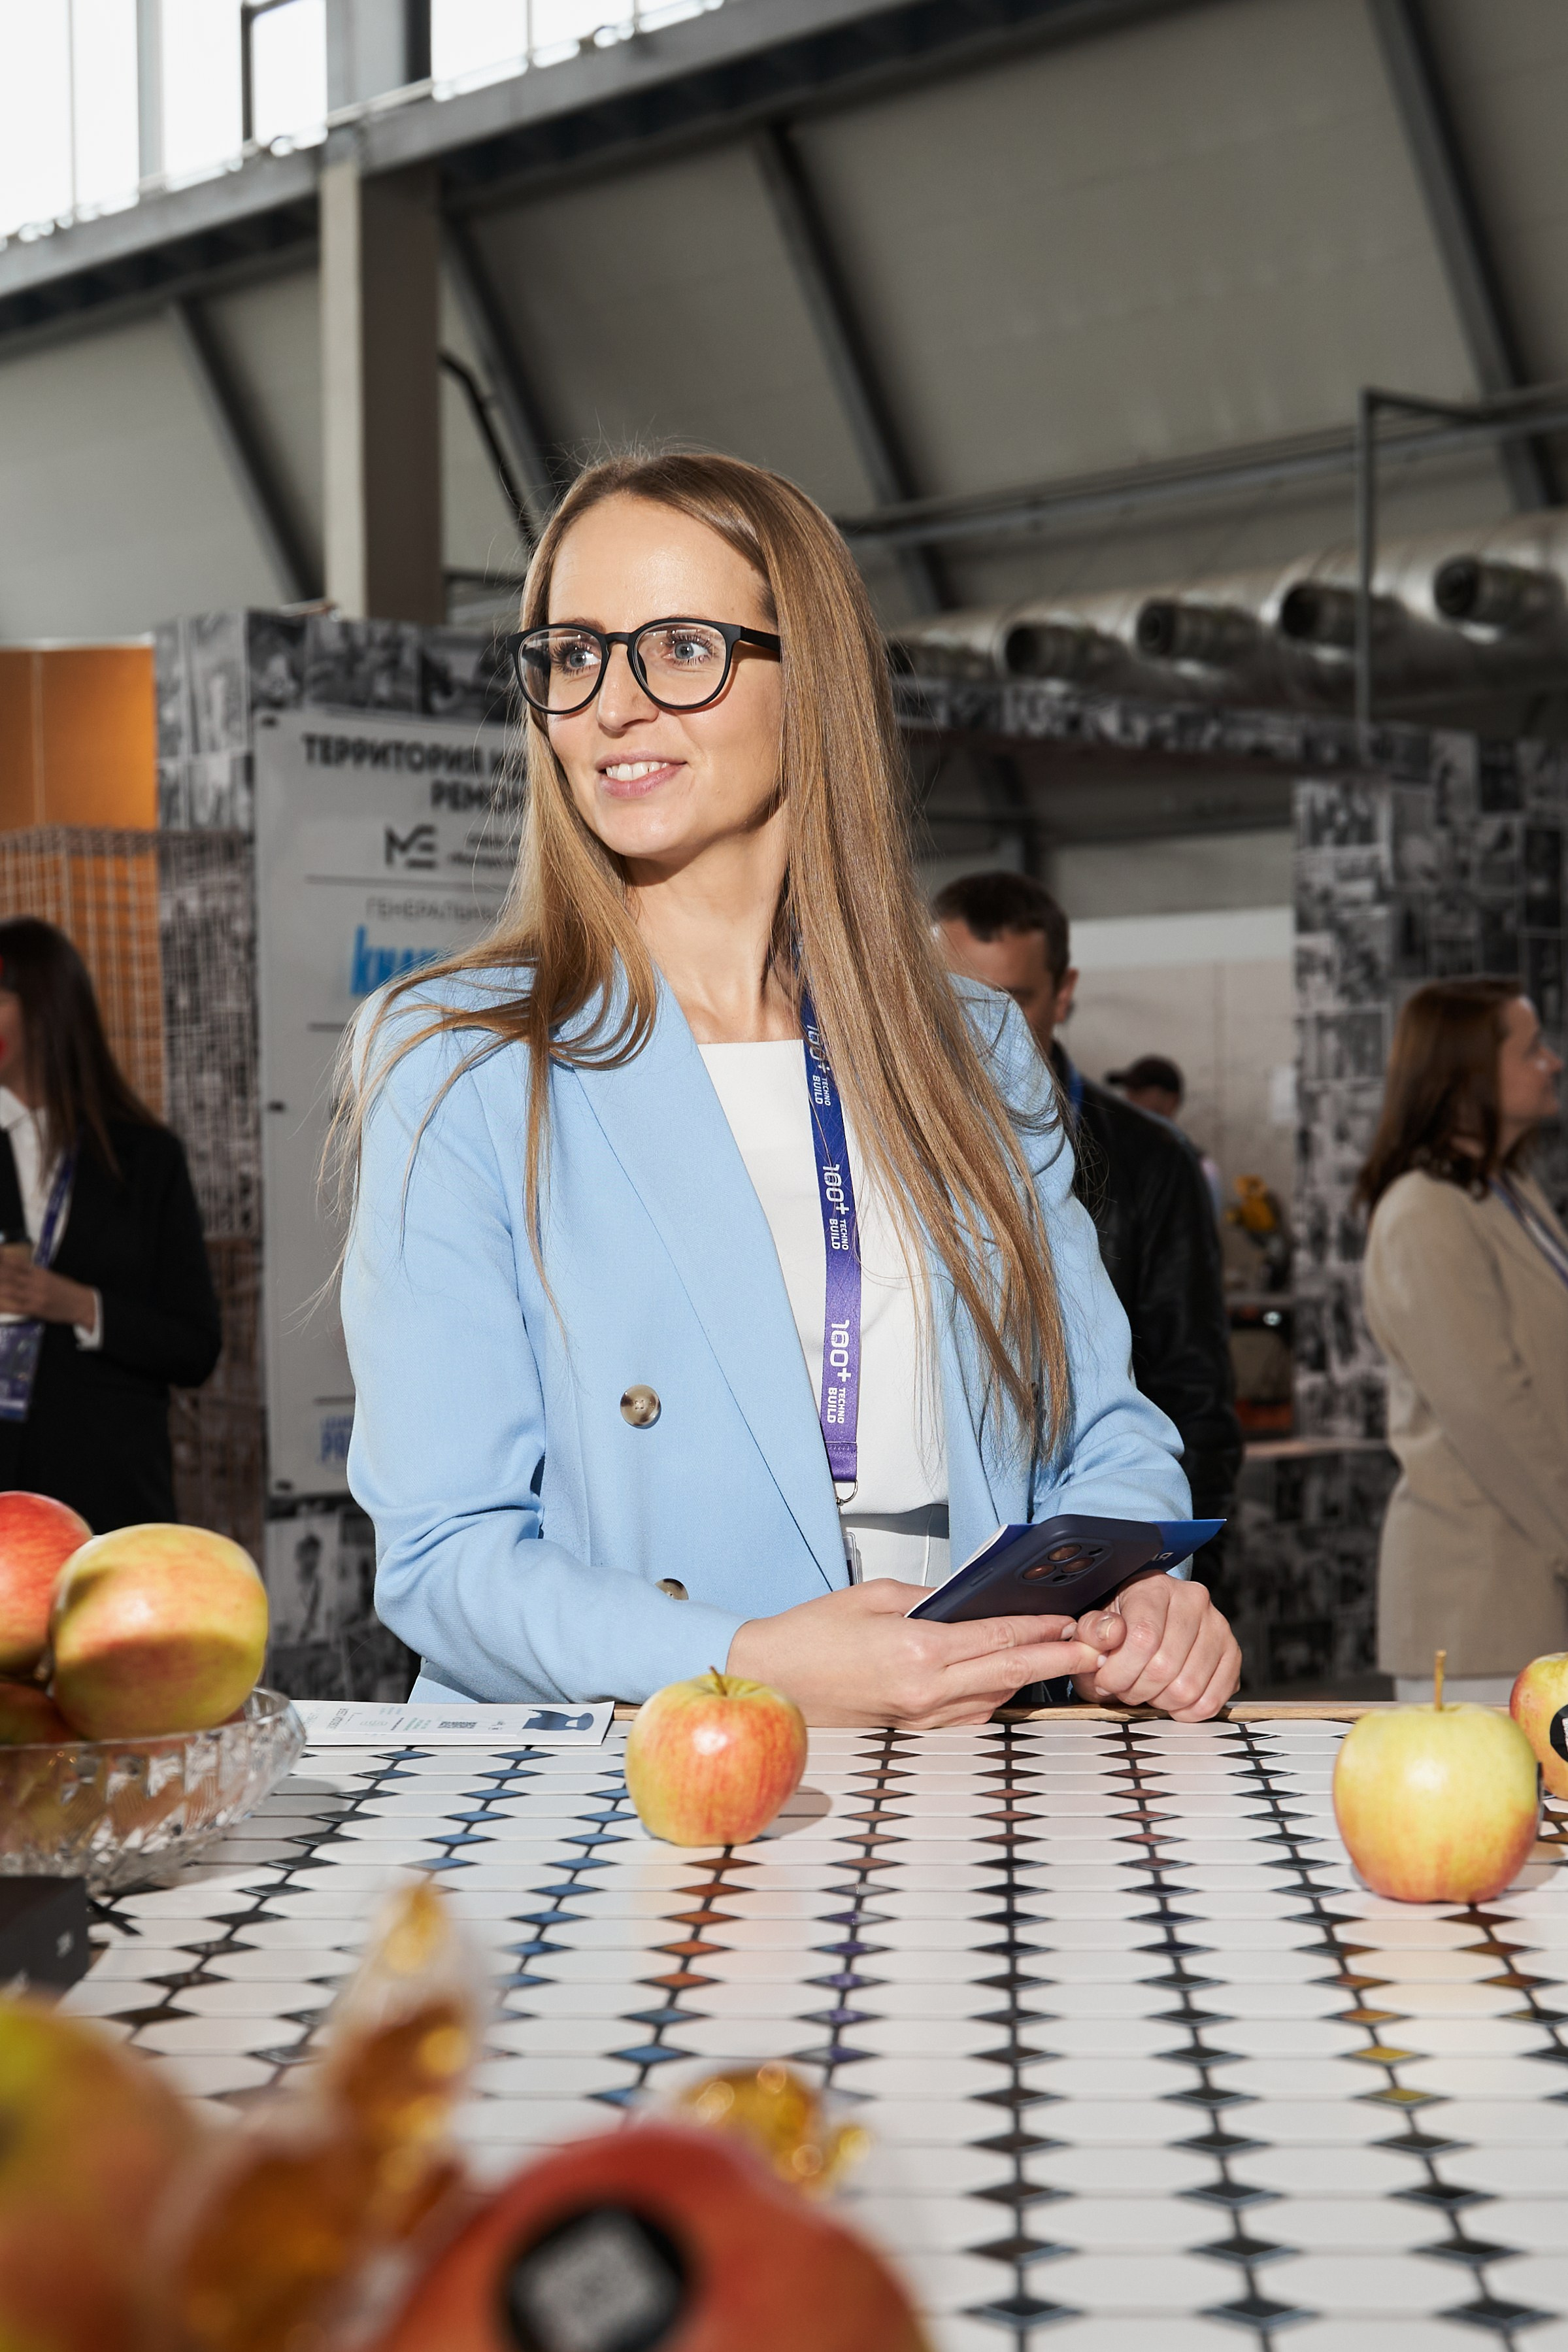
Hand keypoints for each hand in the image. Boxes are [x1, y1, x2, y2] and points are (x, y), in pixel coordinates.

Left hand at [0, 1258, 95, 1328]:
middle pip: (10, 1275)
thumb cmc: (66, 1290)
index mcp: (40, 1272)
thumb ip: (34, 1273)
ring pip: (10, 1290)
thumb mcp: (51, 1276)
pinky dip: (4, 1306)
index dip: (4, 1259)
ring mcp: (34, 1296)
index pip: (17, 1263)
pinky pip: (15, 1307)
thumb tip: (17, 1268)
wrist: (82, 1304)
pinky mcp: (35, 1309)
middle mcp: (35, 1282)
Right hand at [727, 1578, 1127, 1728]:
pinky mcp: (912, 1731)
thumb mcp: (872, 1596)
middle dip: (1056, 1659)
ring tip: (1062, 1661)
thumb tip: (968, 1599)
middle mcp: (926, 1691)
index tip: (1071, 1619)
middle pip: (1008, 1674)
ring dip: (1028, 1680)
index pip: (997, 1638)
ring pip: (992, 1698)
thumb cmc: (810, 1634)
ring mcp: (921, 1718)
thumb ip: (928, 1599)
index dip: (1040, 1628)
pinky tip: (1007, 1682)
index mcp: (918, 1651)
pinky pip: (967, 1714)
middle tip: (1094, 1648)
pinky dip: (993, 1696)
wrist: (770, 1682)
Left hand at [1070, 1570, 1239, 1719]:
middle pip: (1165, 1668)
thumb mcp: (1094, 1625)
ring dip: (1159, 1702)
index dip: (1119, 1672)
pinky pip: (1212, 1701)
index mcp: (1155, 1587)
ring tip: (1146, 1690)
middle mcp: (1193, 1600)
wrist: (1147, 1624)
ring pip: (1188, 1689)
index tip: (1104, 1680)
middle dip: (1135, 1690)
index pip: (1143, 1638)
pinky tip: (1169, 1699)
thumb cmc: (1120, 1627)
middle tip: (1124, 1688)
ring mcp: (1218, 1627)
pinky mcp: (1232, 1654)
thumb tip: (1111, 1634)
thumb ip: (1092, 1631)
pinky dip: (1187, 1712)